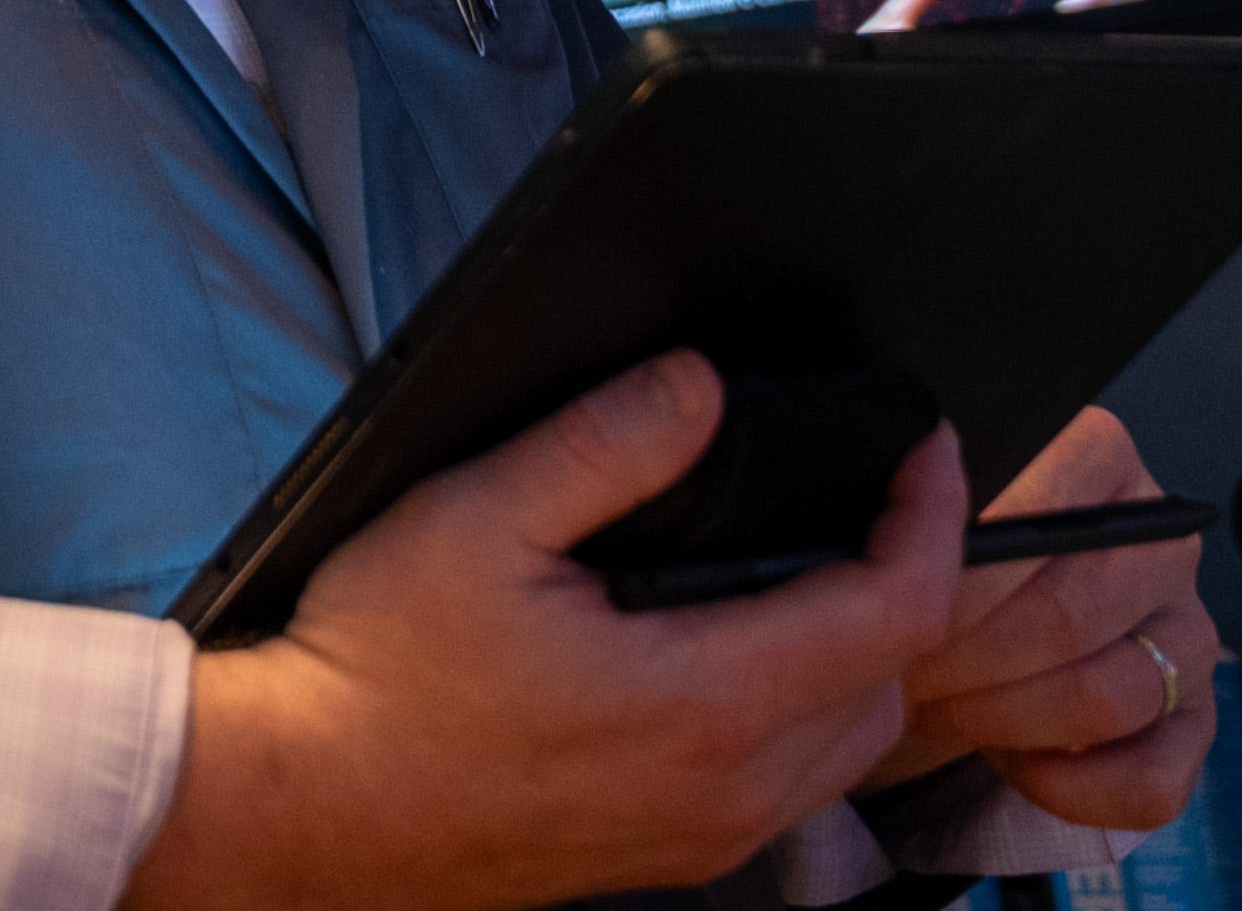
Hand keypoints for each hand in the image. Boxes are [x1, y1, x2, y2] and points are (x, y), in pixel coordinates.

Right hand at [127, 352, 962, 910]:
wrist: (312, 806)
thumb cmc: (382, 675)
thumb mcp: (476, 518)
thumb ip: (604, 444)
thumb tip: (699, 385)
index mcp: (706, 702)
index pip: (894, 611)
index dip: (930, 515)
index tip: (923, 448)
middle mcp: (729, 787)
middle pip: (892, 681)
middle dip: (899, 578)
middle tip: (862, 494)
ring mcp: (702, 834)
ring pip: (848, 745)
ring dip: (854, 654)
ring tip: (801, 565)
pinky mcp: (666, 855)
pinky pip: (788, 785)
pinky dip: (800, 712)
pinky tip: (727, 652)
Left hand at [863, 406, 1216, 832]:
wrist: (928, 654)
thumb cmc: (918, 573)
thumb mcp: (905, 517)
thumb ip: (925, 499)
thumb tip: (926, 468)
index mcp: (1095, 453)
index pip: (1044, 514)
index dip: (963, 578)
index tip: (904, 608)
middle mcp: (1159, 536)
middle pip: (1072, 614)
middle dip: (970, 657)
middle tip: (905, 666)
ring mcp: (1186, 630)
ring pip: (1110, 697)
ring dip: (1007, 720)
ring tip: (945, 704)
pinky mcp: (1193, 718)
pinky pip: (1154, 778)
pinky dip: (1072, 789)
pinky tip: (1015, 762)